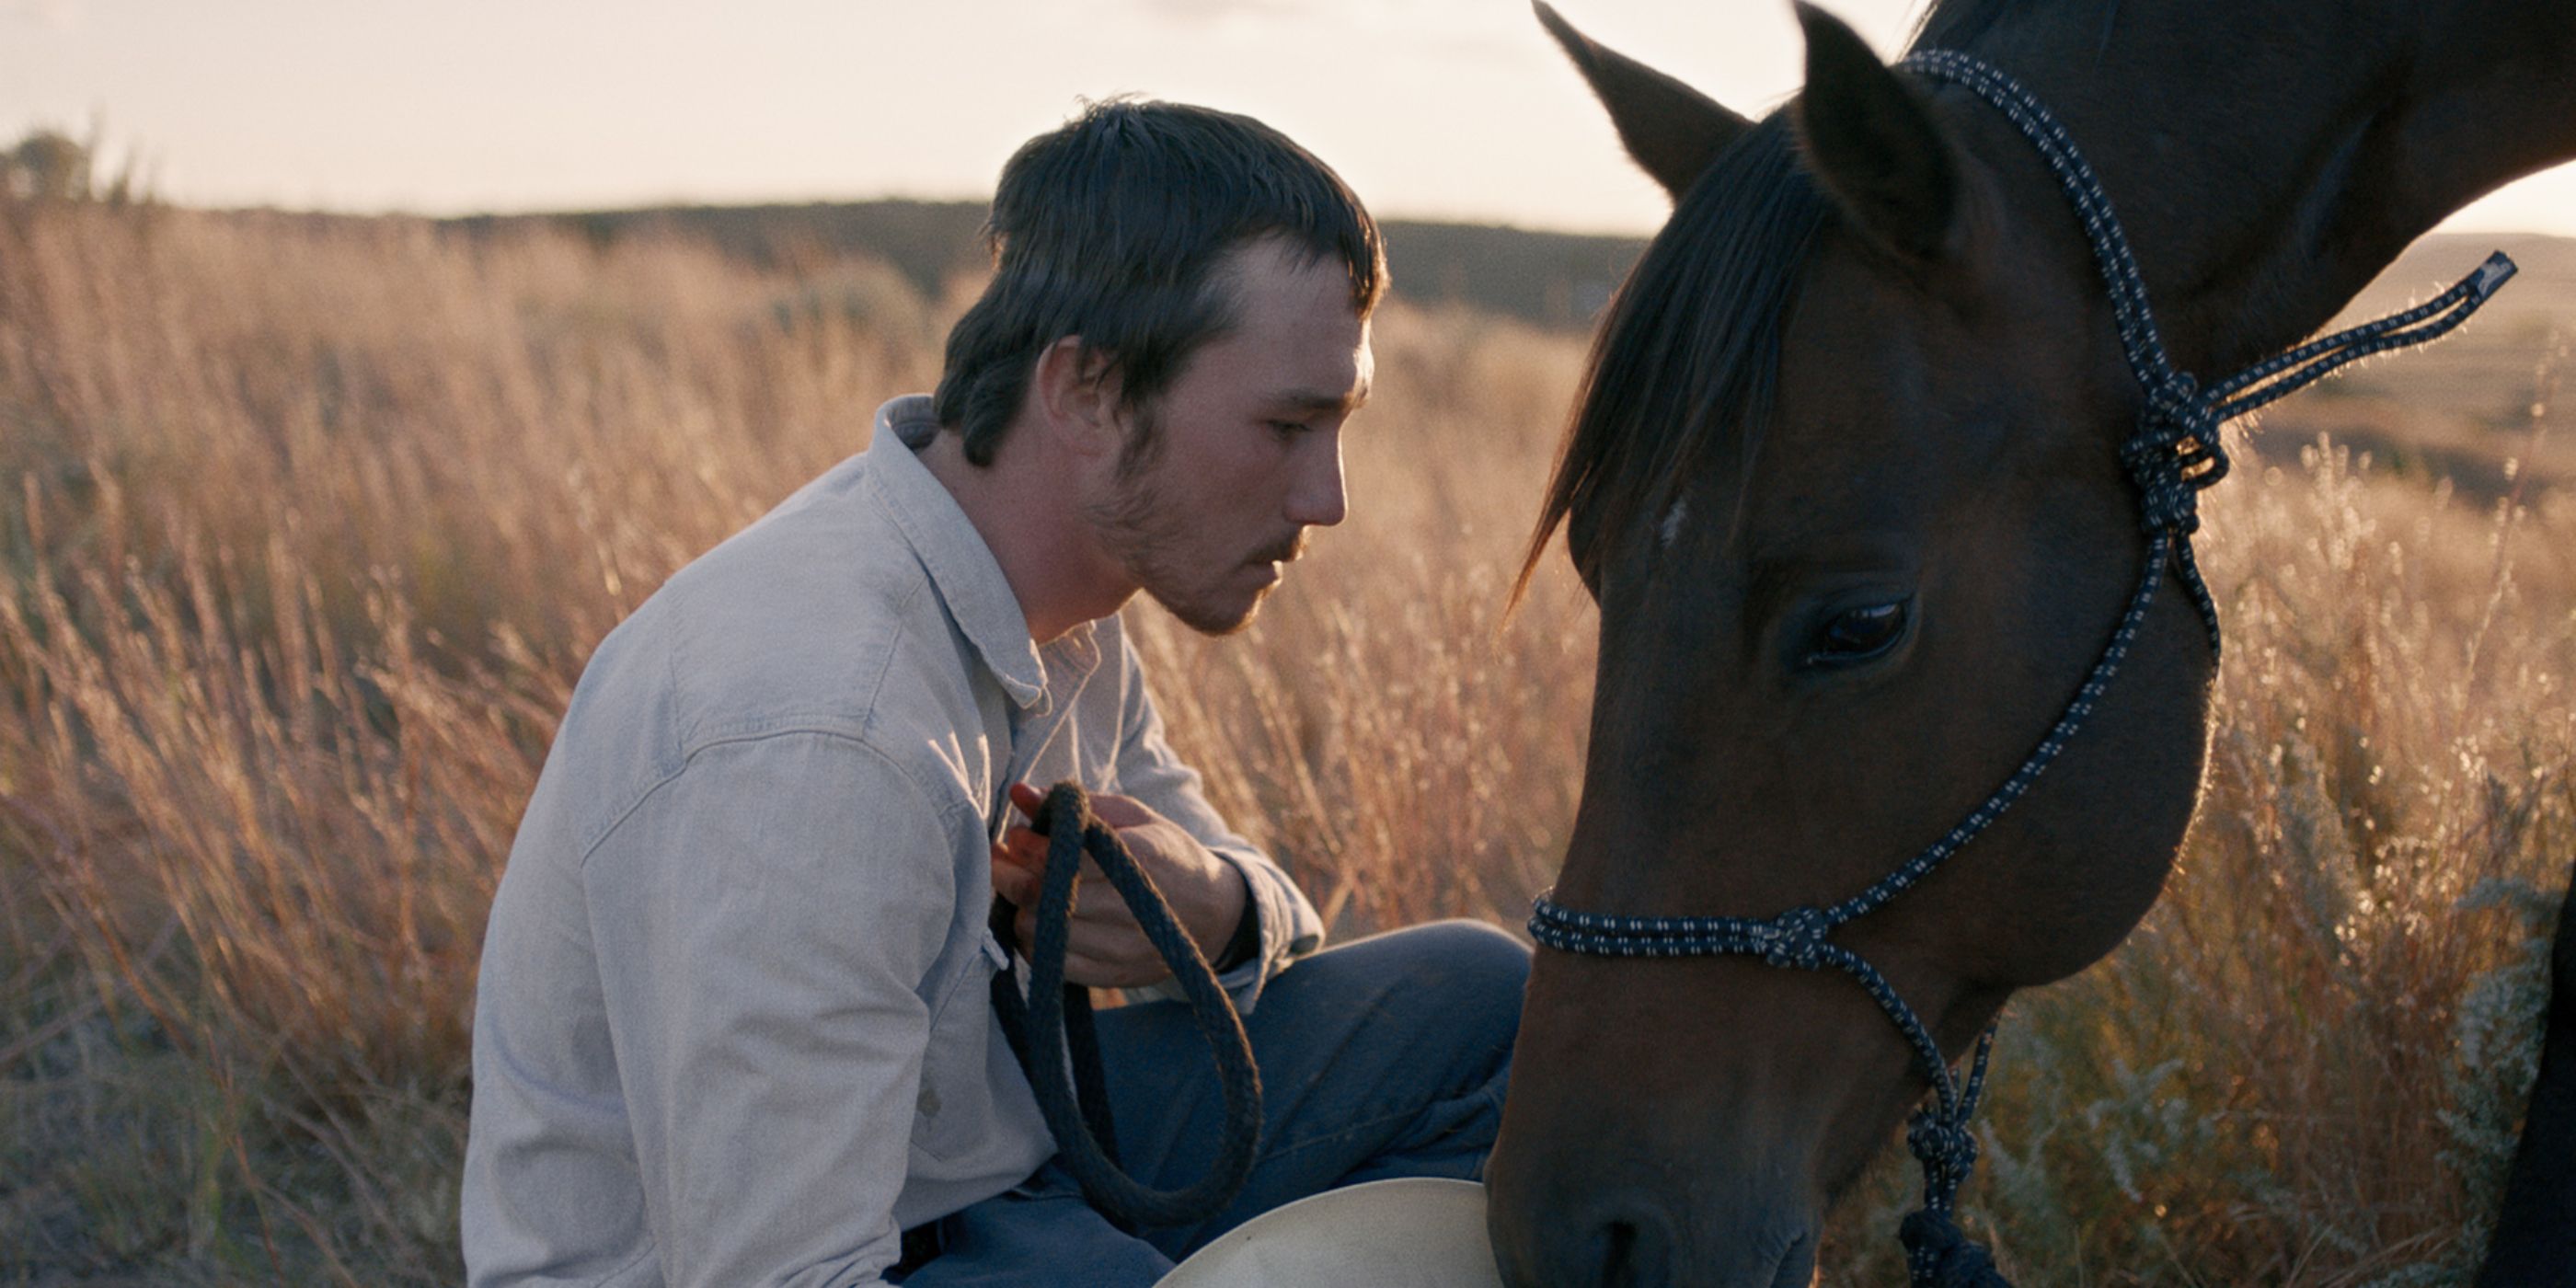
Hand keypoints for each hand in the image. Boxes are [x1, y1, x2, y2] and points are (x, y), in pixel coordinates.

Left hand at [990, 782, 1249, 988]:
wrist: (1211, 912)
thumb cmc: (1165, 853)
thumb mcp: (1131, 816)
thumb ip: (1075, 805)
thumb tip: (1019, 792)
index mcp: (1144, 858)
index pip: (1069, 858)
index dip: (1031, 848)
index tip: (1016, 836)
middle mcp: (1135, 908)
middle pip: (1047, 899)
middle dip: (1011, 877)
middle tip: (1001, 860)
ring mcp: (1126, 948)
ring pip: (1042, 934)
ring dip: (1020, 909)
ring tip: (1022, 889)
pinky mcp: (1116, 976)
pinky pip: (1053, 964)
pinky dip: (1035, 941)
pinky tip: (1040, 918)